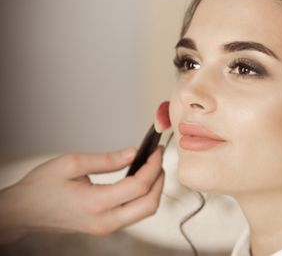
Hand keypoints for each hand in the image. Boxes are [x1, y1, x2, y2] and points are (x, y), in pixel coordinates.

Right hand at [0, 146, 164, 242]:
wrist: (24, 211)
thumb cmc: (42, 188)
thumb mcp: (71, 163)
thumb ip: (106, 159)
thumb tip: (133, 153)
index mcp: (95, 204)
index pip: (139, 186)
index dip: (153, 166)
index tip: (157, 150)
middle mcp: (104, 221)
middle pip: (149, 204)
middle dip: (160, 179)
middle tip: (159, 158)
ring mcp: (106, 227)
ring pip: (145, 212)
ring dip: (154, 189)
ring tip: (152, 166)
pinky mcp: (105, 227)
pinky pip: (134, 214)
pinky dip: (144, 197)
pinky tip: (141, 180)